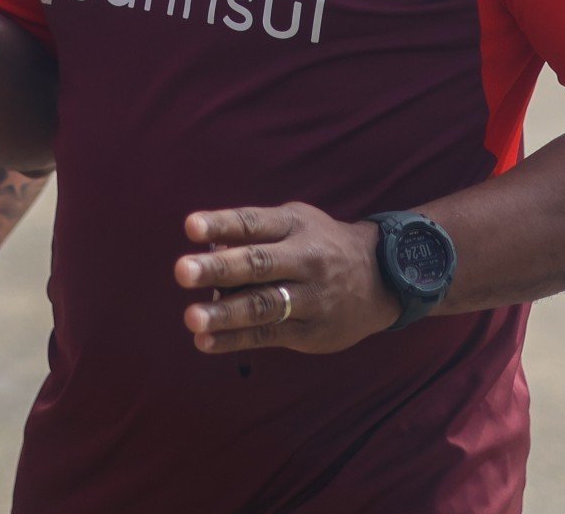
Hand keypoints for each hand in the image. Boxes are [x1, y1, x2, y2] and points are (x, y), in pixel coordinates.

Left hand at [173, 203, 399, 354]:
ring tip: (191, 317)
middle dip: (219, 268)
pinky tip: (205, 341)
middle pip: (259, 263)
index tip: (190, 226)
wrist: (382, 278)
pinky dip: (235, 339)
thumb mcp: (295, 225)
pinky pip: (269, 335)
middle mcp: (305, 259)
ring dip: (225, 312)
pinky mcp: (311, 331)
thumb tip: (207, 248)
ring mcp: (311, 297)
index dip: (223, 223)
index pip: (254, 222)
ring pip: (264, 305)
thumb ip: (254, 234)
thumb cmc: (319, 245)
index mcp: (295, 226)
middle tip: (183, 270)